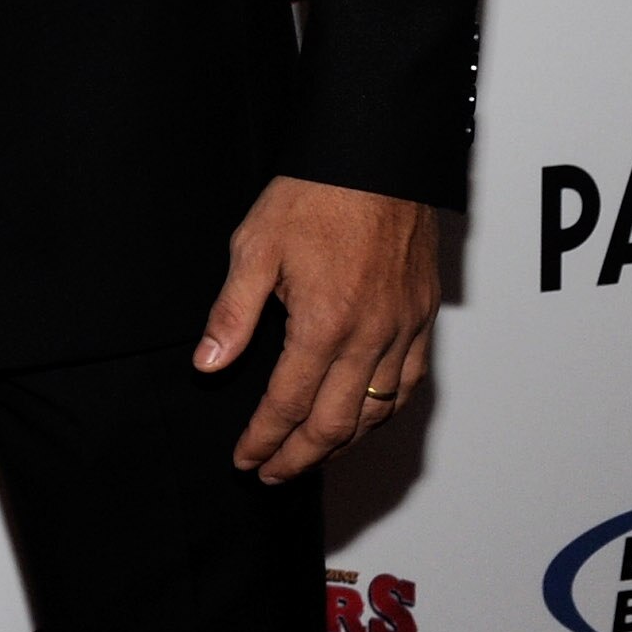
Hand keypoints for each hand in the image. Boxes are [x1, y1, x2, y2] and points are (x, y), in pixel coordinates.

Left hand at [195, 177, 437, 483]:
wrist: (376, 157)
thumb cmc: (313, 195)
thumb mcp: (254, 246)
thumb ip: (232, 313)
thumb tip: (207, 365)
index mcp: (323, 323)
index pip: (288, 403)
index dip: (263, 438)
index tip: (245, 459)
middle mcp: (370, 336)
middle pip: (335, 424)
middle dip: (299, 457)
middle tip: (272, 473)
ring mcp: (403, 330)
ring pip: (376, 413)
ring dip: (342, 445)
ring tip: (310, 456)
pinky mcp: (423, 317)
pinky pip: (410, 384)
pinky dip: (384, 414)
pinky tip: (364, 419)